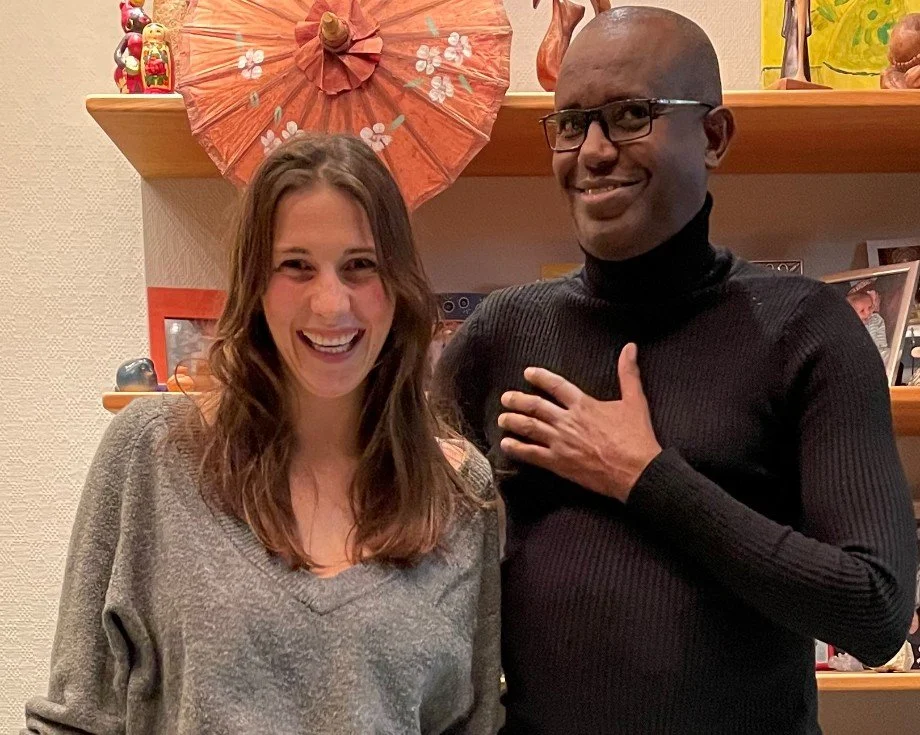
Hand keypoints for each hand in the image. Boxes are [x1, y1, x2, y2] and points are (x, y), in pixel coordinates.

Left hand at [497, 343, 661, 501]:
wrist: (637, 471)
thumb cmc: (636, 437)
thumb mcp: (635, 401)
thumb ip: (628, 373)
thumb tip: (630, 347)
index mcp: (583, 405)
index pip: (556, 385)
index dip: (540, 377)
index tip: (527, 373)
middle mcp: (567, 421)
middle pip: (535, 406)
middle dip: (517, 400)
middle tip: (506, 398)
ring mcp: (560, 442)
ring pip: (529, 428)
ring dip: (513, 421)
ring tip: (502, 418)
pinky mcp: (558, 463)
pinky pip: (532, 454)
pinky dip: (517, 448)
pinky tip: (506, 444)